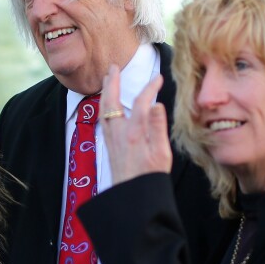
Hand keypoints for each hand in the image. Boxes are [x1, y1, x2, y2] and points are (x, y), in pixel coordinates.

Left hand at [99, 65, 171, 183]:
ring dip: (105, 92)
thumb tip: (156, 104)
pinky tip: (106, 105)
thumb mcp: (161, 154)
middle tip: (113, 67)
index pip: (141, 102)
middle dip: (112, 82)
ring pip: (103, 110)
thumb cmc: (150, 177)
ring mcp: (112, 139)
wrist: (132, 197)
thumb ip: (157, 128)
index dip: (149, 87)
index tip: (158, 78)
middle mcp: (119, 133)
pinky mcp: (109, 145)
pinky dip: (104, 106)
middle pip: (112, 101)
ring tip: (107, 79)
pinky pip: (103, 119)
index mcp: (134, 133)